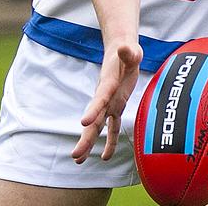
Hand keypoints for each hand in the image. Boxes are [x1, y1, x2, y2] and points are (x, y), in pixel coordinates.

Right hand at [71, 41, 143, 163]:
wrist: (122, 52)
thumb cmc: (128, 52)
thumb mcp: (132, 51)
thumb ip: (129, 52)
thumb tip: (125, 47)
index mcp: (107, 85)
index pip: (99, 100)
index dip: (92, 110)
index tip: (83, 122)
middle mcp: (105, 98)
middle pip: (94, 120)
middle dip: (85, 138)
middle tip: (75, 155)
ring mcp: (109, 104)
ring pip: (98, 127)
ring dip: (90, 143)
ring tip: (79, 160)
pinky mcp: (117, 107)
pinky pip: (112, 127)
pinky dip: (110, 141)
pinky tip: (106, 157)